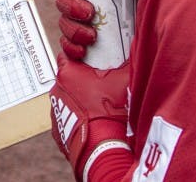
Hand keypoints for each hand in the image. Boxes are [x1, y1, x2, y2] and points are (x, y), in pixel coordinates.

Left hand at [50, 55, 129, 180]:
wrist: (104, 150)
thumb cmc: (112, 111)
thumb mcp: (125, 79)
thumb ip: (129, 59)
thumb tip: (139, 46)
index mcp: (67, 72)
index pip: (70, 56)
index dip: (83, 58)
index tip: (95, 62)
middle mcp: (56, 90)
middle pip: (70, 79)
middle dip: (84, 81)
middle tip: (103, 86)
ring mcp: (55, 113)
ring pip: (69, 100)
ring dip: (81, 102)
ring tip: (100, 108)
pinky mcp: (58, 133)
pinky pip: (68, 121)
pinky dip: (79, 120)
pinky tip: (94, 123)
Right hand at [56, 0, 150, 60]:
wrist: (154, 47)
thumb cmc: (148, 12)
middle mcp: (85, 2)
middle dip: (71, 5)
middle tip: (89, 13)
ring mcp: (80, 24)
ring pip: (63, 22)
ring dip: (73, 28)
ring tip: (91, 37)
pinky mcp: (79, 45)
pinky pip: (65, 45)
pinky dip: (71, 47)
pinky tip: (83, 51)